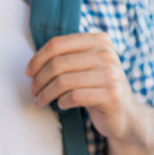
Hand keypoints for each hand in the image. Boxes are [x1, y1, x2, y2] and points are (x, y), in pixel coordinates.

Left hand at [26, 32, 147, 142]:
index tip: (29, 73)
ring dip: (46, 94)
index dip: (37, 59)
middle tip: (33, 90)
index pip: (57, 44)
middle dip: (39, 79)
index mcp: (99, 40)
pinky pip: (74, 96)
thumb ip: (67, 57)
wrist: (125, 114)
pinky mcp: (112, 95)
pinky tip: (61, 105)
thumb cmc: (97, 87)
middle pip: (58, 63)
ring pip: (63, 81)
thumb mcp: (85, 65)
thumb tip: (32, 65)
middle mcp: (107, 54)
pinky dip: (62, 102)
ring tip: (40, 101)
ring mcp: (112, 74)